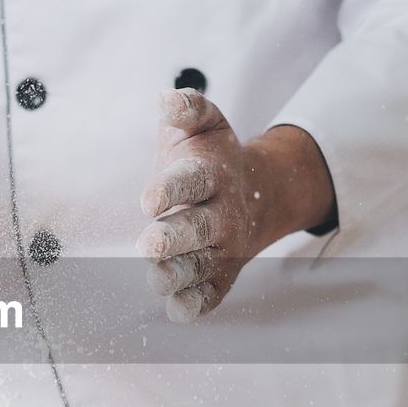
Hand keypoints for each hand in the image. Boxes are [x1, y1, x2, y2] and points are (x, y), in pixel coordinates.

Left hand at [136, 89, 335, 322]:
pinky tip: (176, 308)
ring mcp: (223, 249)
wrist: (259, 194)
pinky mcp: (221, 277)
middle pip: (199, 229)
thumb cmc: (213, 158)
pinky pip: (210, 296)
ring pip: (202, 267)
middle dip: (173, 238)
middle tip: (148, 244)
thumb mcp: (204, 124)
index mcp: (212, 175)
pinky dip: (195, 305)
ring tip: (157, 276)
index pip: (192, 181)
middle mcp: (221, 215)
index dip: (171, 190)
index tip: (148, 200)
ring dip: (178, 275)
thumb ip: (186, 109)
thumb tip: (165, 99)